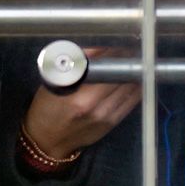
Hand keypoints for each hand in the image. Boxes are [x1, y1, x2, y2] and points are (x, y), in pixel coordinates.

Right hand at [23, 47, 140, 158]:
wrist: (47, 142)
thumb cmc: (47, 107)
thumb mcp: (55, 81)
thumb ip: (79, 63)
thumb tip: (101, 47)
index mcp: (81, 96)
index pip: (107, 67)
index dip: (116, 53)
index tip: (120, 43)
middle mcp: (96, 107)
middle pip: (121, 77)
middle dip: (127, 61)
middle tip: (130, 49)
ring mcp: (106, 117)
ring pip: (130, 88)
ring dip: (134, 73)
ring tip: (135, 61)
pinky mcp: (112, 124)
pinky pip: (131, 102)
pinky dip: (136, 88)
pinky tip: (137, 79)